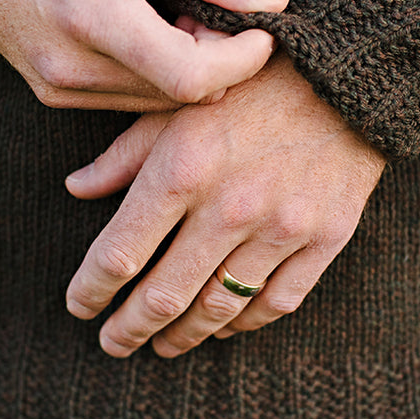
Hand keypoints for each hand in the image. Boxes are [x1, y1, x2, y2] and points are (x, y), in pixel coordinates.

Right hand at [0, 0, 289, 111]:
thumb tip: (272, 0)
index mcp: (93, 16)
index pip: (190, 76)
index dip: (241, 60)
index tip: (262, 30)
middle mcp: (73, 67)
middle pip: (181, 94)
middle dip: (220, 62)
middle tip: (216, 13)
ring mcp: (60, 88)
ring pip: (161, 104)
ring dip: (189, 71)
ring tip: (177, 19)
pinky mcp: (56, 95)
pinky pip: (131, 102)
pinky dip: (158, 77)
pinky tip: (150, 36)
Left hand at [64, 53, 386, 356]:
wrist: (342, 74)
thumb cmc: (251, 82)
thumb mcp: (179, 103)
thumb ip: (125, 153)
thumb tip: (77, 188)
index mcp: (183, 169)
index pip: (119, 254)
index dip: (90, 289)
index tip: (79, 305)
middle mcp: (229, 207)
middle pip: (164, 296)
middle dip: (129, 329)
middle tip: (113, 343)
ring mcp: (282, 227)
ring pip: (219, 308)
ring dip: (184, 335)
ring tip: (163, 344)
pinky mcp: (325, 237)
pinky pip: (277, 302)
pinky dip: (244, 322)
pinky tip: (224, 324)